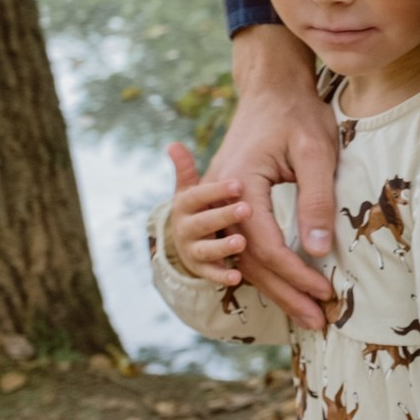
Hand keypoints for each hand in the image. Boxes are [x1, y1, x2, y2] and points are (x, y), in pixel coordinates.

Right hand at [165, 144, 252, 285]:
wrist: (187, 239)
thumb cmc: (200, 207)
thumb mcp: (191, 188)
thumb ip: (185, 170)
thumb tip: (173, 144)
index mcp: (185, 204)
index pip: (197, 195)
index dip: (216, 190)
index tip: (237, 184)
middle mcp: (184, 227)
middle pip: (203, 222)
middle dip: (224, 216)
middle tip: (246, 209)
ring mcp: (191, 249)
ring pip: (206, 249)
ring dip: (223, 246)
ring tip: (241, 242)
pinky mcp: (201, 269)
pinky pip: (210, 274)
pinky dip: (222, 275)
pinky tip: (237, 275)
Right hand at [207, 26, 337, 328]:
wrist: (272, 90)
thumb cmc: (297, 115)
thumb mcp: (315, 152)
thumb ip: (316, 200)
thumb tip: (318, 251)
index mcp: (239, 181)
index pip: (264, 242)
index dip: (295, 271)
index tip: (325, 291)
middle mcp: (223, 197)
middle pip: (250, 259)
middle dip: (286, 293)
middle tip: (319, 322)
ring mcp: (224, 203)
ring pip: (246, 258)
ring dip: (278, 290)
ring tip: (309, 317)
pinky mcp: (234, 206)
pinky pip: (247, 247)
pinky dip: (268, 272)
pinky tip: (288, 292)